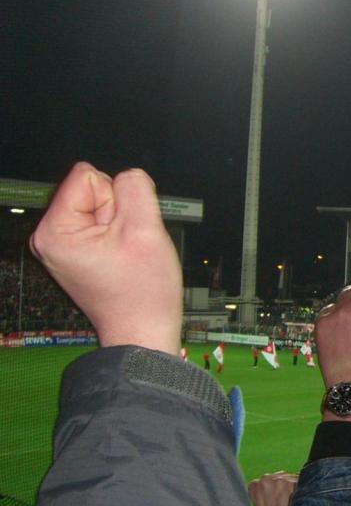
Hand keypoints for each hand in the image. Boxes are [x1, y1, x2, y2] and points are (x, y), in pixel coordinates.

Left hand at [29, 162, 181, 354]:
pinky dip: (117, 237)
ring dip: (120, 227)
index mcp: (55, 231)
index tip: (122, 234)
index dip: (117, 201)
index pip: (89, 177)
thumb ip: (135, 188)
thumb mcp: (146, 229)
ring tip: (123, 256)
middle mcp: (49, 237)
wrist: (143, 329)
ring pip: (101, 207)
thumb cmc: (142, 293)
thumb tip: (129, 175)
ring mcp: (61, 245)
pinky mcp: (74, 251)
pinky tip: (120, 259)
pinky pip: (101, 224)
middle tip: (125, 248)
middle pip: (93, 191)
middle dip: (118, 214)